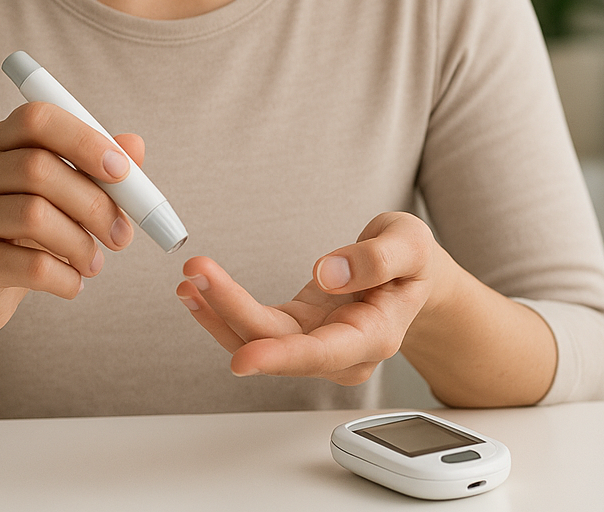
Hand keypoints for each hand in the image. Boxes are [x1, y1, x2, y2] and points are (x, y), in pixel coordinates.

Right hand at [0, 102, 143, 339]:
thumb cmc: (24, 233)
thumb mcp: (62, 196)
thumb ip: (96, 168)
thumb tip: (135, 145)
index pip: (37, 119)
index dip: (84, 140)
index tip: (122, 171)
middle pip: (38, 169)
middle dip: (94, 203)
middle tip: (122, 234)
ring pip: (34, 216)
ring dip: (80, 243)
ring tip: (94, 262)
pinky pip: (30, 266)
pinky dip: (66, 277)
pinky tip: (74, 282)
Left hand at [174, 212, 445, 385]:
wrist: (414, 278)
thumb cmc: (414, 262)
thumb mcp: (410, 244)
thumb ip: (376, 260)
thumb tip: (327, 273)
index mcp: (375, 335)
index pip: (323, 354)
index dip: (281, 358)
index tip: (243, 359)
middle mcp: (341, 351)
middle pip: (278, 345)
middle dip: (232, 313)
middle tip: (198, 277)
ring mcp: (316, 343)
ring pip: (258, 340)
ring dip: (218, 312)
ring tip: (189, 280)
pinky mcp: (297, 329)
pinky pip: (254, 326)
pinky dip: (223, 308)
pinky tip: (197, 291)